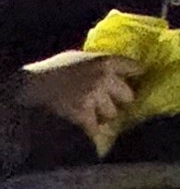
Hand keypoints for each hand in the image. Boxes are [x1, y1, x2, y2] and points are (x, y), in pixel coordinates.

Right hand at [19, 49, 135, 152]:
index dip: (136, 76)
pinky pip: (96, 128)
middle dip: (120, 101)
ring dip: (105, 116)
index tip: (138, 81)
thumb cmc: (54, 69)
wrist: (31, 86)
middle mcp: (105, 78)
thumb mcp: (80, 57)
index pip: (136, 68)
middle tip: (112, 103)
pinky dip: (93, 131)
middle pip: (128, 96)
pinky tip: (89, 129)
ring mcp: (94, 97)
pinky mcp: (83, 115)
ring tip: (94, 114)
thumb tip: (117, 70)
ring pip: (112, 114)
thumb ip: (100, 63)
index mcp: (106, 61)